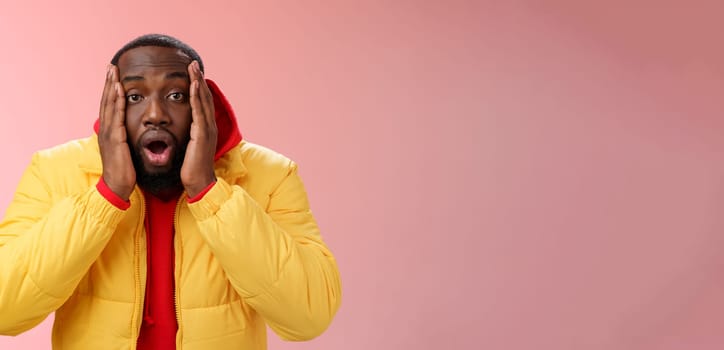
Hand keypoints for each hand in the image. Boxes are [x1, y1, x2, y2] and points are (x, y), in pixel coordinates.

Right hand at [98, 65, 135, 200]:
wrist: (118, 187)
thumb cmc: (124, 171)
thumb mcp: (125, 150)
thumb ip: (126, 138)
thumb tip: (130, 131)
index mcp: (110, 132)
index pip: (110, 106)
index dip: (111, 90)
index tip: (114, 74)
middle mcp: (106, 130)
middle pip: (106, 101)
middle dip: (108, 83)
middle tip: (111, 66)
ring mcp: (109, 134)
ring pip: (109, 106)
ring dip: (111, 88)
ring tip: (113, 72)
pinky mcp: (114, 140)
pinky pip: (116, 117)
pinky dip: (117, 103)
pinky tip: (119, 91)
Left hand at [182, 60, 217, 197]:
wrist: (198, 184)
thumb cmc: (191, 169)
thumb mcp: (188, 147)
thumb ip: (187, 136)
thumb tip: (179, 130)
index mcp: (204, 129)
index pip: (202, 103)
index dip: (198, 86)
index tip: (192, 72)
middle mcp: (208, 126)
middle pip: (205, 97)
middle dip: (199, 79)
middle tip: (193, 63)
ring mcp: (207, 129)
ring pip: (204, 101)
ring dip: (199, 82)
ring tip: (193, 67)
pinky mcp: (202, 134)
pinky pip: (200, 111)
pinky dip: (197, 97)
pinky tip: (194, 85)